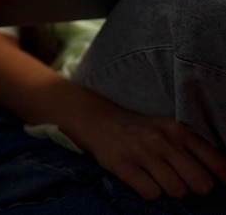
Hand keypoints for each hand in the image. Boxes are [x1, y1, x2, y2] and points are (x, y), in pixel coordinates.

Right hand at [90, 110, 225, 200]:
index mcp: (180, 130)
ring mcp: (143, 151)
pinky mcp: (124, 164)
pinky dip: (151, 194)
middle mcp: (163, 138)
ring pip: (177, 191)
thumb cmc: (145, 132)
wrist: (103, 123)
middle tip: (181, 182)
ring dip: (170, 192)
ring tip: (159, 180)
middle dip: (194, 189)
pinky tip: (144, 181)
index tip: (223, 192)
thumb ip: (197, 150)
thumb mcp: (172, 131)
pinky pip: (151, 194)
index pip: (216, 163)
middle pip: (200, 183)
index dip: (224, 181)